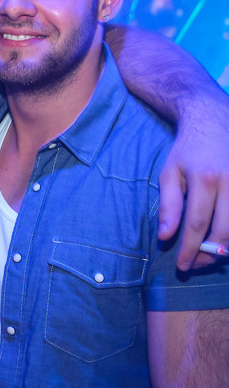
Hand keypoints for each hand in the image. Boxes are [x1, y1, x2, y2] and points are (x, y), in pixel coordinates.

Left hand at [158, 108, 228, 270]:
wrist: (215, 122)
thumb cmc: (188, 151)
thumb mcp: (169, 173)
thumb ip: (168, 205)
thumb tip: (165, 237)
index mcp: (205, 180)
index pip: (197, 224)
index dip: (190, 249)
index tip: (182, 265)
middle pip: (225, 230)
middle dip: (210, 254)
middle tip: (196, 265)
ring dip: (227, 247)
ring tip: (211, 257)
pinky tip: (226, 241)